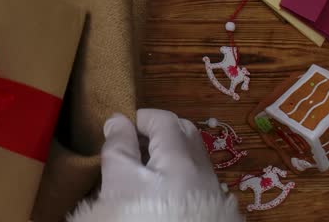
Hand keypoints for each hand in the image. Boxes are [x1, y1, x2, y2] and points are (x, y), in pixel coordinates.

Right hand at [101, 109, 222, 199]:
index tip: (117, 128)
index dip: (138, 117)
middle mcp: (201, 167)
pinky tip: (162, 191)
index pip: (162, 118)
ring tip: (144, 169)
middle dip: (159, 131)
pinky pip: (195, 178)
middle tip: (132, 143)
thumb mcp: (120, 181)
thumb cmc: (143, 216)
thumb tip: (117, 121)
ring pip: (190, 157)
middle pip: (183, 133)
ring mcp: (209, 189)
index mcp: (180, 154)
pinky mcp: (212, 209)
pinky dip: (178, 173)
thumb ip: (118, 147)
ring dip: (168, 153)